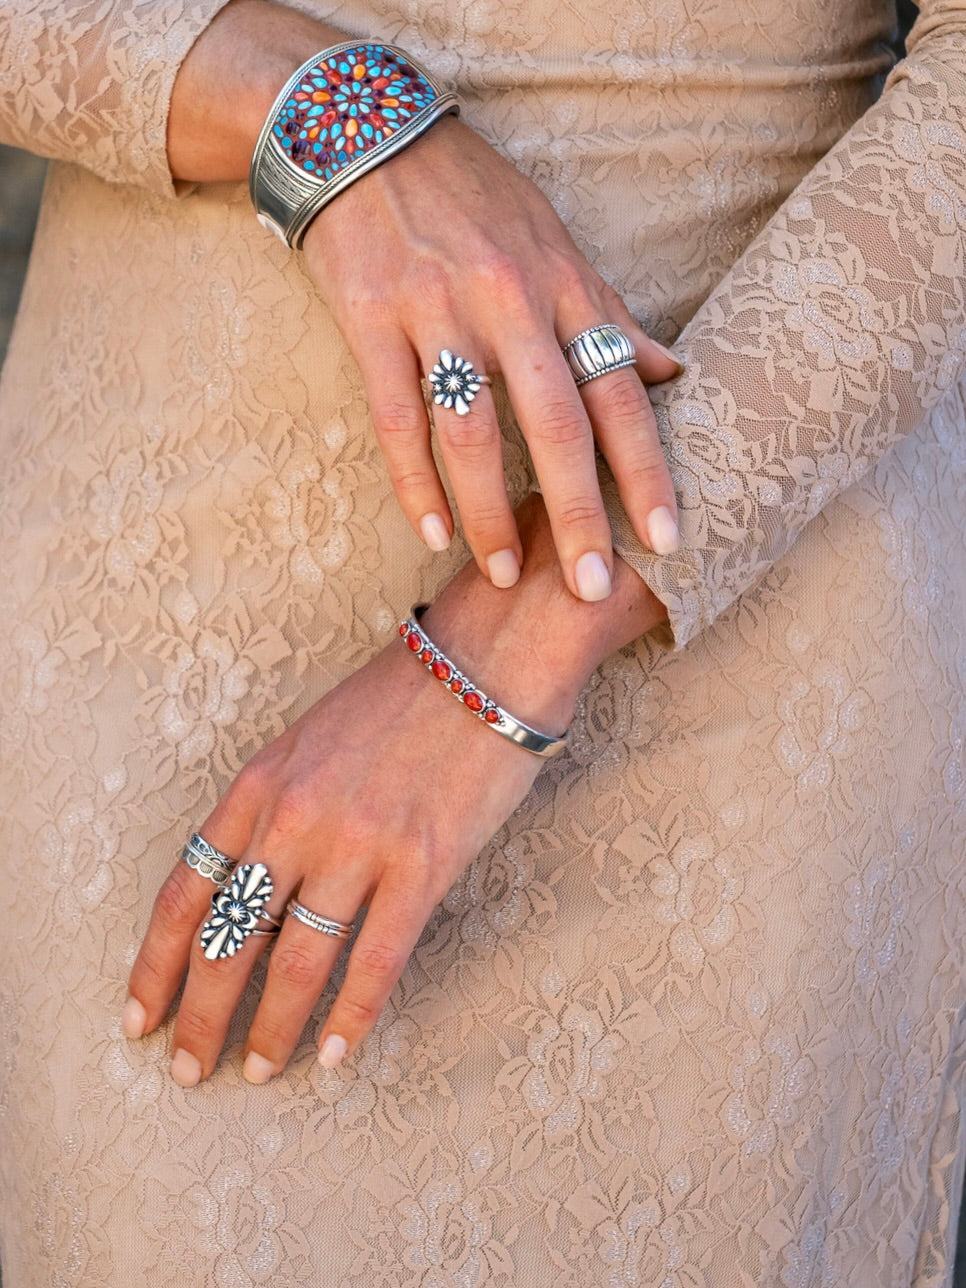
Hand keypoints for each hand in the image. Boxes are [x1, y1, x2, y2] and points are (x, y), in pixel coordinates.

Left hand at [122, 497, 668, 1083]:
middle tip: (188, 1068)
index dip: (156, 964)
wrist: (487, 659)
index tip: (139, 1015)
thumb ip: (274, 808)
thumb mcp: (311, 740)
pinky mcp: (423, 865)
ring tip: (259, 1070)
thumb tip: (252, 890)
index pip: (186, 891)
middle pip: (227, 940)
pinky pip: (377, 960)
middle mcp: (296, 819)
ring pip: (296, 963)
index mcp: (261, 784)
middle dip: (200, 1016)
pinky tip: (338, 1055)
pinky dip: (352, 1015)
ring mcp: (359, 844)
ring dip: (271, 1029)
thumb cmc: (402, 696)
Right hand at [302, 115, 681, 601]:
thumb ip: (611, 315)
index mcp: (563, 285)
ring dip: (488, 513)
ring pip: (470, 431)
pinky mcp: (371, 320)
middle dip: (577, 513)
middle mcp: (509, 301)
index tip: (669, 538)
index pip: (619, 390)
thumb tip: (675, 372)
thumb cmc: (473, 197)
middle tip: (590, 587)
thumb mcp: (556, 242)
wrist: (366, 134)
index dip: (647, 468)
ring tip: (502, 575)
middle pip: (554, 423)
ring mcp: (437, 310)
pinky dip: (413, 482)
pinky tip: (432, 533)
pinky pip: (395, 417)